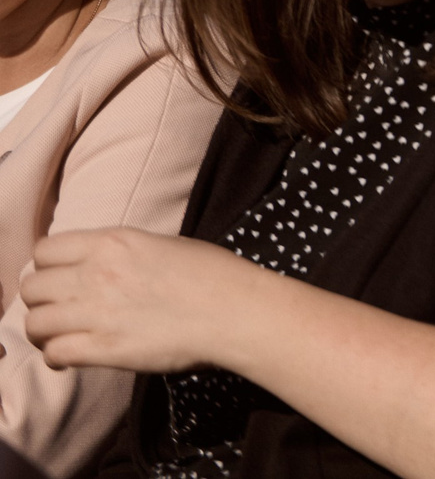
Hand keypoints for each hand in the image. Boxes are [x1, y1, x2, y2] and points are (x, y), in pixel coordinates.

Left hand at [23, 229, 262, 373]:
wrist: (237, 310)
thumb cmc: (213, 275)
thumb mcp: (164, 245)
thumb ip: (123, 253)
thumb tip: (103, 265)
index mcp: (114, 242)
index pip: (45, 250)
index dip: (47, 267)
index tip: (60, 280)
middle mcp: (97, 273)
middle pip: (32, 287)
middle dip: (41, 301)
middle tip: (59, 310)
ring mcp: (98, 311)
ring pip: (34, 322)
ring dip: (43, 332)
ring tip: (60, 337)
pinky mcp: (105, 348)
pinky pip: (54, 353)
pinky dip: (55, 358)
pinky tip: (69, 358)